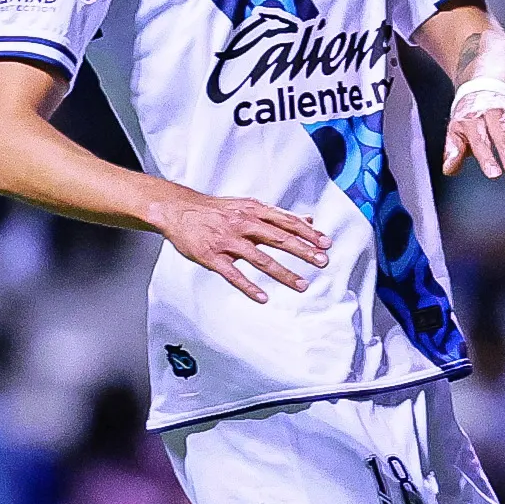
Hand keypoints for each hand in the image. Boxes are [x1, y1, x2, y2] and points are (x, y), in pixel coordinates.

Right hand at [151, 185, 331, 302]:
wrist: (178, 209)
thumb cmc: (216, 210)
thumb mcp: (248, 205)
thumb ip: (277, 215)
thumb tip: (307, 220)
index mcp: (253, 211)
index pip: (287, 222)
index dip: (308, 233)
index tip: (326, 243)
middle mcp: (243, 224)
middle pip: (279, 239)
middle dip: (303, 251)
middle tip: (323, 262)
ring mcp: (227, 241)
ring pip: (260, 259)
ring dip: (283, 273)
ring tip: (302, 285)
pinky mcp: (212, 256)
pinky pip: (233, 274)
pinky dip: (249, 287)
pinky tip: (264, 297)